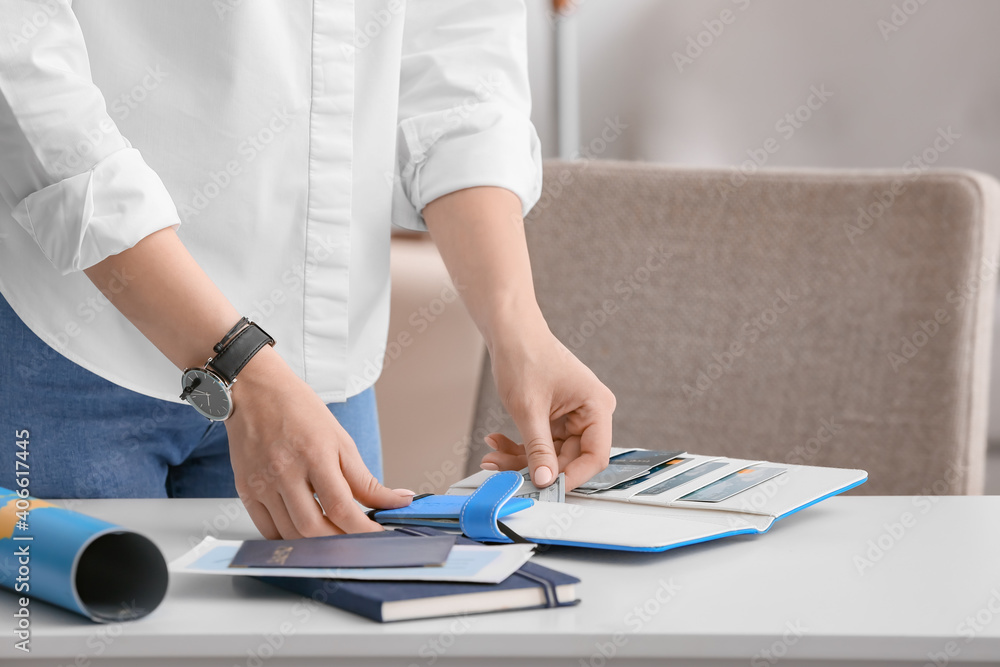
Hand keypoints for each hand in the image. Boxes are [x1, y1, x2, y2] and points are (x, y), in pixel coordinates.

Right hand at [224, 346, 413, 538]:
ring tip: (334, 538)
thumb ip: (365, 480)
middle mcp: (285, 471)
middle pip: (313, 528)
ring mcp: (262, 482)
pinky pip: (266, 529)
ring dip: (316, 544)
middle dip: (340, 543)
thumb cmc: (299, 410)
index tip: (377, 536)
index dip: (363, 529)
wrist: (255, 390)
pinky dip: (288, 538)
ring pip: (290, 534)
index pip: (341, 508)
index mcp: (315, 455)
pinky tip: (304, 532)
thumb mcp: (341, 440)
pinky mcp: (245, 489)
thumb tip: (396, 501)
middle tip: (357, 543)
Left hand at [481, 320, 615, 491]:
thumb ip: (538, 449)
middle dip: (535, 467)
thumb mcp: (529, 409)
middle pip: (569, 458)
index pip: (595, 457)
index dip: (571, 477)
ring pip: (550, 454)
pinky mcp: (556, 417)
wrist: (510, 332)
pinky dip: (519, 446)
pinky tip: (497, 442)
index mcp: (597, 407)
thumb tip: (544, 481)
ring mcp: (573, 416)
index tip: (546, 489)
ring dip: (520, 458)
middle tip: (506, 474)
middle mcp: (590, 413)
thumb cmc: (525, 355)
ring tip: (493, 457)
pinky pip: (541, 442)